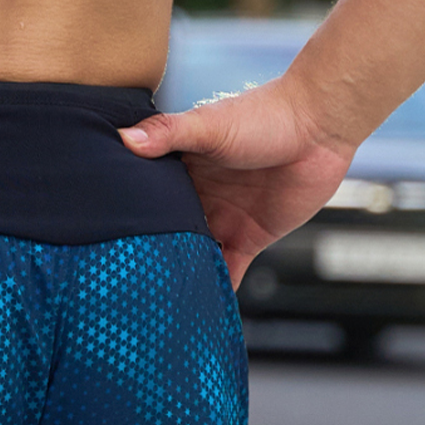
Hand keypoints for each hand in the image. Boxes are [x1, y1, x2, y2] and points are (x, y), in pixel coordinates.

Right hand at [122, 80, 356, 284]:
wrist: (318, 128)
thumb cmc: (264, 115)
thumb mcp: (208, 124)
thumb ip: (167, 133)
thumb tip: (124, 138)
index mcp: (180, 169)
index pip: (147, 200)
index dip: (131, 218)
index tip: (107, 240)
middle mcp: (198, 196)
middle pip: (169, 232)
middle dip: (153, 253)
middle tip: (127, 279)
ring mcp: (223, 219)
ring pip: (195, 254)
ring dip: (183, 273)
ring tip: (158, 300)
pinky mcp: (250, 238)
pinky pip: (230, 269)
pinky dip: (219, 288)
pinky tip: (204, 308)